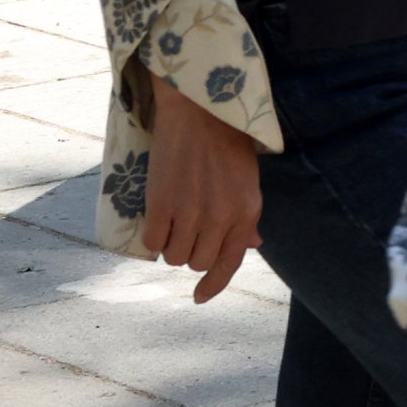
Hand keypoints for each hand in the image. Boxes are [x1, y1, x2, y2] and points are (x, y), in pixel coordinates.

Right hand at [141, 79, 263, 303]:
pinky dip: (153, 237)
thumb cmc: (228, 142)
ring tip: (174, 221)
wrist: (200, 109)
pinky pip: (153, 241)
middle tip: (188, 231)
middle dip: (192, 253)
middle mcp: (221, 216)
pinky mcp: (161, 203)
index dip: (214, 285)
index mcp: (247, 211)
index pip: (231, 262)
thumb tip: (253, 245)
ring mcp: (191, 211)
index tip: (200, 297)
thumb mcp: (248, 180)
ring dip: (171, 246)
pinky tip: (157, 220)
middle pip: (198, 261)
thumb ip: (248, 215)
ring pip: (174, 256)